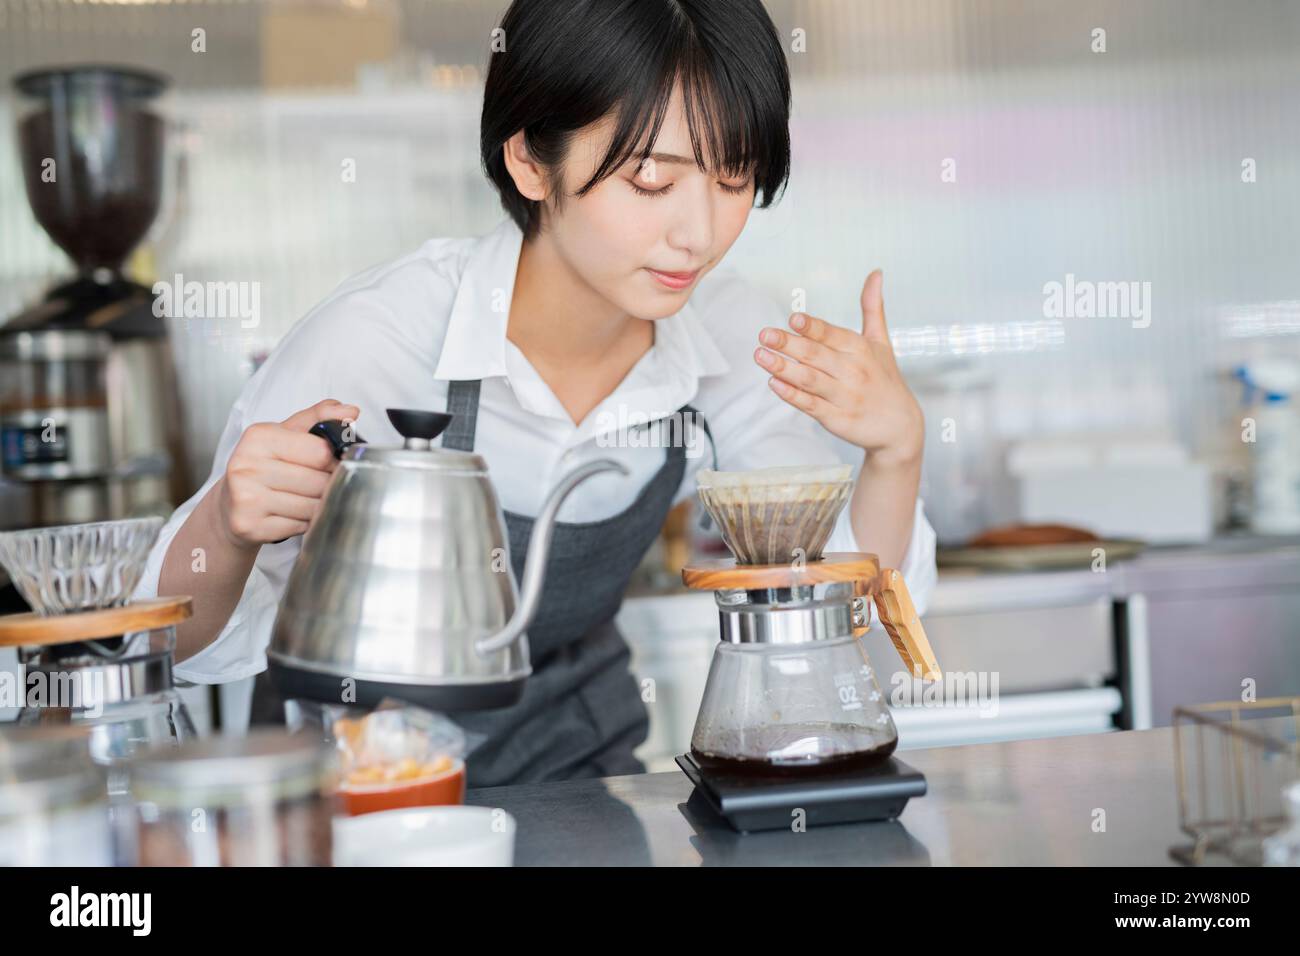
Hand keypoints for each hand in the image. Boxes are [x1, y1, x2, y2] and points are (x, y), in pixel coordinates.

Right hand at [218, 399, 359, 547]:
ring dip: (316, 507)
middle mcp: (247, 466)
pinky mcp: (248, 525)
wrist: (228, 505)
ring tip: (302, 499)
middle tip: (315, 485)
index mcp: (259, 437)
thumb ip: (319, 418)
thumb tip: (350, 411)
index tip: (330, 464)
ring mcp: (246, 497)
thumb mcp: (286, 435)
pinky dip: (303, 524)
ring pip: (312, 507)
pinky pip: (299, 527)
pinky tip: (289, 514)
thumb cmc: (262, 467)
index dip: (334, 460)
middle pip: (318, 482)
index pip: (320, 451)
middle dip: (326, 486)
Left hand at [754, 270, 922, 467]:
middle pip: (816, 355)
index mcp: (860, 349)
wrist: (900, 426)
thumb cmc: (885, 379)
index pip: (832, 334)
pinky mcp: (836, 418)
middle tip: (764, 334)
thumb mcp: (882, 341)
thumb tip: (876, 272)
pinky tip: (773, 383)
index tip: (794, 318)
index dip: (812, 327)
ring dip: (783, 367)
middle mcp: (852, 371)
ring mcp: (844, 396)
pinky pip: (810, 405)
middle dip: (789, 344)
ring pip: (809, 380)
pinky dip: (791, 395)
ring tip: (760, 355)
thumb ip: (872, 307)